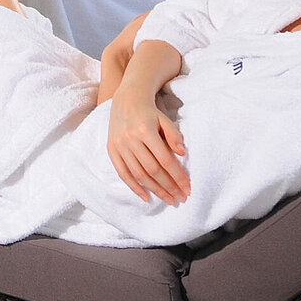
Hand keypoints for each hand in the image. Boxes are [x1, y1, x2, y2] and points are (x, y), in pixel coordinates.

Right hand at [107, 90, 189, 205]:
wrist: (126, 100)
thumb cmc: (149, 112)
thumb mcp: (165, 120)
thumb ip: (174, 136)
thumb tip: (183, 154)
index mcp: (145, 130)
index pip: (165, 160)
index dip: (177, 176)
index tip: (188, 189)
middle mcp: (130, 139)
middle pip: (152, 170)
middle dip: (169, 187)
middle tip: (181, 198)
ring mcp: (119, 145)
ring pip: (138, 174)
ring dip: (155, 190)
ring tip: (168, 199)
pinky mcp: (112, 150)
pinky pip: (123, 172)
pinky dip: (134, 187)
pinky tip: (146, 197)